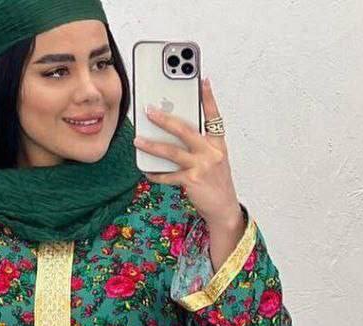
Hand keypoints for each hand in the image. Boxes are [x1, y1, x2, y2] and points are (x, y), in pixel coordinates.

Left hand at [133, 76, 242, 230]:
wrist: (224, 208)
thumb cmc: (216, 182)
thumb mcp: (214, 159)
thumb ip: (200, 144)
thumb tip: (174, 132)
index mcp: (218, 143)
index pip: (214, 116)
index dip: (208, 98)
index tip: (202, 80)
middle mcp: (212, 152)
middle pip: (185, 130)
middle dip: (165, 119)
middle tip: (149, 110)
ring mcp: (202, 166)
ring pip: (172, 151)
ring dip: (152, 145)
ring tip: (138, 140)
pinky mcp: (192, 181)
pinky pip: (169, 175)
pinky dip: (156, 173)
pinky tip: (146, 170)